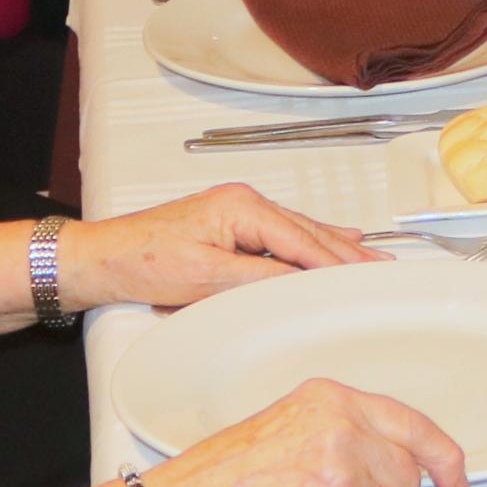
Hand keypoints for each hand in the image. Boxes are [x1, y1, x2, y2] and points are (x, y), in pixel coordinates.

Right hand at [48, 378, 469, 486]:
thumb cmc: (223, 474)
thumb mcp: (287, 422)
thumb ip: (344, 430)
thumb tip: (400, 462)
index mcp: (332, 398)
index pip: (412, 423)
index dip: (443, 456)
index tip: (457, 480)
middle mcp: (343, 430)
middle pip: (406, 477)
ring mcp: (342, 476)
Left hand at [56, 180, 381, 309]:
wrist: (105, 258)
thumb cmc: (145, 261)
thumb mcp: (207, 277)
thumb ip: (259, 278)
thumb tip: (301, 283)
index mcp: (242, 207)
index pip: (301, 239)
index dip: (334, 262)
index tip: (364, 278)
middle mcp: (245, 203)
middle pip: (307, 232)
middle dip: (346, 252)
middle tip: (382, 268)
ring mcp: (239, 213)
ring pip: (299, 233)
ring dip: (334, 248)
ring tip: (370, 256)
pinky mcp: (231, 227)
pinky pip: (282, 236)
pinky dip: (310, 244)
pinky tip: (332, 241)